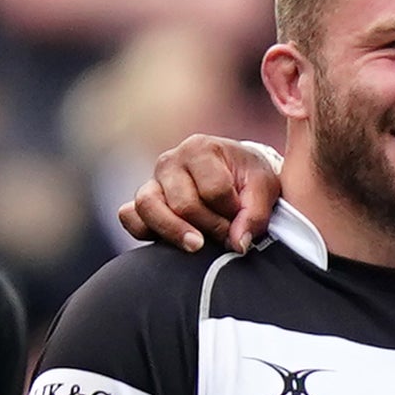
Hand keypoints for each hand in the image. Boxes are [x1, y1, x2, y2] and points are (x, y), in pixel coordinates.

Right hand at [117, 133, 287, 254]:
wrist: (234, 175)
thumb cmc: (249, 179)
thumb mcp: (265, 188)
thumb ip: (256, 214)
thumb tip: (237, 243)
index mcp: (201, 148)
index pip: (214, 189)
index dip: (232, 211)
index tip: (242, 217)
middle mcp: (171, 161)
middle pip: (183, 203)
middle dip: (210, 226)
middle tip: (226, 235)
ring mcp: (152, 181)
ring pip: (148, 207)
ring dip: (174, 232)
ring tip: (197, 246)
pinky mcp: (142, 202)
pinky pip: (129, 216)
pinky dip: (144, 230)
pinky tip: (169, 241)